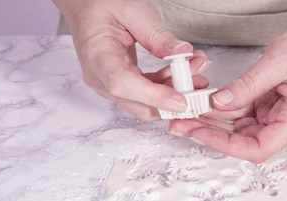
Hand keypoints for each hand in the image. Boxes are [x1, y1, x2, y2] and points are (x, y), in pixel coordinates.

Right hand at [53, 0, 210, 120]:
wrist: (86, 7)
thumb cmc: (101, 4)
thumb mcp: (131, 10)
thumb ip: (156, 34)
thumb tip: (182, 53)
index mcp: (97, 56)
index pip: (122, 84)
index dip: (153, 96)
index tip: (180, 100)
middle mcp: (100, 78)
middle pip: (137, 104)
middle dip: (172, 98)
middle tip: (199, 82)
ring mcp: (108, 85)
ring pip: (146, 104)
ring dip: (174, 92)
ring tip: (196, 68)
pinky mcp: (121, 85)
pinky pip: (147, 95)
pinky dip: (167, 87)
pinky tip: (185, 71)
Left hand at [168, 18, 286, 162]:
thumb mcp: (277, 62)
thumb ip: (247, 86)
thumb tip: (219, 104)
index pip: (258, 148)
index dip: (226, 146)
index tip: (200, 133)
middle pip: (245, 141)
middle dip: (212, 134)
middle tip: (181, 124)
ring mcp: (278, 116)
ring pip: (240, 128)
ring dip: (213, 122)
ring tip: (185, 114)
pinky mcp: (270, 106)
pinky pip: (243, 113)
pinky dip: (223, 109)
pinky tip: (203, 104)